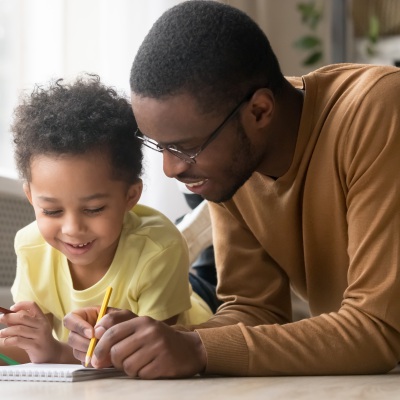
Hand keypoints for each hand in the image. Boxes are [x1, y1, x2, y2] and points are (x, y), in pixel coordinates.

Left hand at [0, 301, 60, 362]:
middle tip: (0, 319)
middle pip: (22, 317)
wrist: (52, 353)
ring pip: (19, 329)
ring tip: (0, 333)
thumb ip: (23, 323)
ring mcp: (39, 335)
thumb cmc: (40, 339)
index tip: (11, 308)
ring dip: (6, 331)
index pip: (32, 305)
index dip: (21, 304)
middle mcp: (42, 325)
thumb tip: (8, 319)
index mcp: (42, 318)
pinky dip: (9, 340)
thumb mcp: (35, 329)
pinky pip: (18, 341)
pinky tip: (6, 341)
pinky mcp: (35, 346)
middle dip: (9, 317)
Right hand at [64, 307, 135, 363]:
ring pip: (76, 351)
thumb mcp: (122, 316)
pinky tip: (107, 359)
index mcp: (86, 315)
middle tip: (99, 346)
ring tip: (106, 352)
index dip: (78, 326)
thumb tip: (97, 331)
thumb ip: (111, 319)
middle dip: (84, 343)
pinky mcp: (88, 357)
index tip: (91, 333)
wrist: (134, 338)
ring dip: (90, 353)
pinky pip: (84, 362)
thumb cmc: (127, 323)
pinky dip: (94, 362)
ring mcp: (83, 345)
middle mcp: (81, 330)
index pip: (70, 319)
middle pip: (71, 337)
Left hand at [92, 314, 206, 378]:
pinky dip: (142, 374)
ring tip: (139, 363)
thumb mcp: (142, 329)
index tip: (94, 357)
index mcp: (143, 321)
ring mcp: (158, 347)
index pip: (112, 332)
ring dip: (129, 369)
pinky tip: (150, 367)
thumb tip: (95, 342)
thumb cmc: (159, 340)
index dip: (99, 347)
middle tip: (119, 363)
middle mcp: (150, 332)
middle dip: (113, 362)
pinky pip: (141, 375)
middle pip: (116, 352)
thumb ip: (119, 331)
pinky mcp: (164, 363)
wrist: (189, 349)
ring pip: (127, 366)